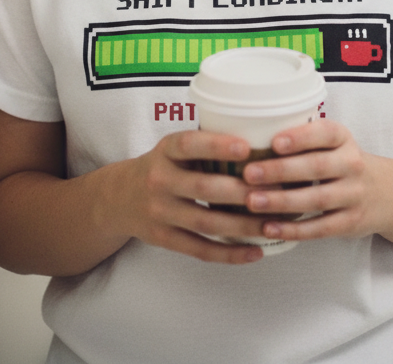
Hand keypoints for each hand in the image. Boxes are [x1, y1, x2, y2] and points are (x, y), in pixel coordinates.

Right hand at [113, 130, 268, 264]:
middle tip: (275, 192)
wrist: (117, 197)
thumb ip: (204, 144)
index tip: (246, 147)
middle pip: (203, 188)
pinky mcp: (163, 238)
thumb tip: (260, 140)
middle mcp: (159, 180)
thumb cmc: (162, 166)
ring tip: (272, 224)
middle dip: (240, 192)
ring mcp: (160, 212)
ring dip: (242, 225)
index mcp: (165, 151)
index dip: (216, 146)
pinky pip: (199, 250)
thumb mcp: (172, 148)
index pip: (188, 145)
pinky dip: (229, 253)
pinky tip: (255, 252)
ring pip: (205, 223)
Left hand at [241, 121, 392, 242]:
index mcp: (343, 138)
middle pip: (316, 167)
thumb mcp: (334, 143)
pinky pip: (320, 227)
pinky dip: (294, 229)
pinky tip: (269, 228)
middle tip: (249, 173)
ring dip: (282, 201)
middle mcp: (352, 164)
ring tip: (252, 201)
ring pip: (317, 199)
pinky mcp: (351, 223)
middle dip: (280, 171)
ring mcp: (354, 195)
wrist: (388, 194)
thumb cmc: (344, 163)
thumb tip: (252, 139)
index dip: (300, 138)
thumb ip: (305, 140)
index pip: (324, 133)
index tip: (274, 142)